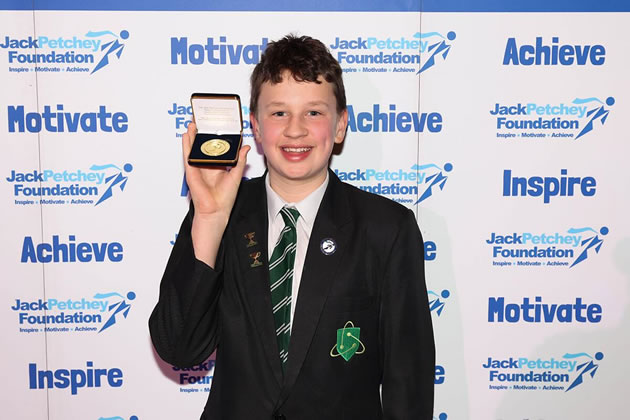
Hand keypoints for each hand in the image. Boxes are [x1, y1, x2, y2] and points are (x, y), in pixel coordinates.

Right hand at [182, 121, 249, 265]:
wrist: (216, 212)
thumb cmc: (225, 198)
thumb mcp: (236, 175)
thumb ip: (240, 160)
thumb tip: (246, 146)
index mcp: (217, 166)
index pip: (216, 147)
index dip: (217, 136)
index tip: (219, 124)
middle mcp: (206, 165)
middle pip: (203, 145)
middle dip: (203, 132)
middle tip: (204, 118)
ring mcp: (198, 167)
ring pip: (194, 147)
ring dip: (193, 135)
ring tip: (194, 121)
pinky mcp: (191, 171)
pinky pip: (188, 155)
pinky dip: (186, 144)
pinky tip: (186, 134)